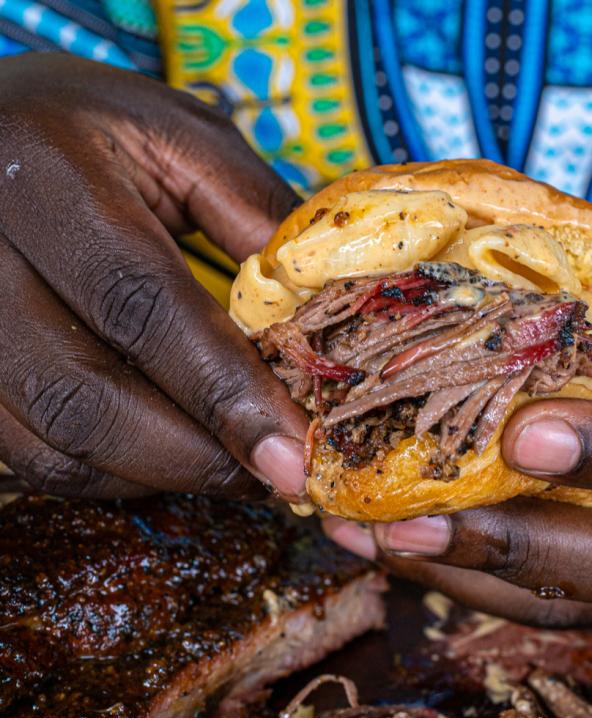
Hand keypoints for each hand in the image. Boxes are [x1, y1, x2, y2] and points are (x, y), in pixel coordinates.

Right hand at [0, 53, 308, 498]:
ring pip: (49, 441)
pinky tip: (168, 454)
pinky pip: (23, 452)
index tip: (291, 450)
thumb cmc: (95, 131)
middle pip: (84, 393)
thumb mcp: (184, 139)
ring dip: (156, 475)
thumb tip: (323, 317)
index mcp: (42, 172)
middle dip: (195, 455)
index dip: (222, 389)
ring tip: (235, 468)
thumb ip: (255, 215)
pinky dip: (106, 472)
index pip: (140, 301)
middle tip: (275, 475)